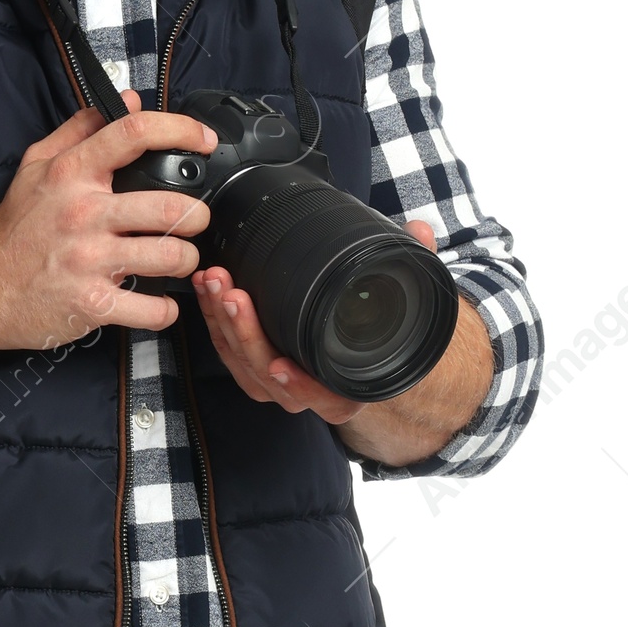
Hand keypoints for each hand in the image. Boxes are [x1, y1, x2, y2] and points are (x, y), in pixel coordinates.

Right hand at [0, 90, 217, 350]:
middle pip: (171, 206)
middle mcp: (83, 214)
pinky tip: (159, 303)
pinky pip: (153, 309)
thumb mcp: (36, 166)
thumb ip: (81, 129)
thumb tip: (127, 100)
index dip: (181, 130)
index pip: (135, 134)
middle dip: (196, 216)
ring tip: (177, 261)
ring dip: (186, 261)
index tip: (204, 140)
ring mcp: (89, 262)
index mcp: (72, 174)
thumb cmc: (15, 229)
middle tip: (193, 222)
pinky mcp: (92, 305)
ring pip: (171, 257)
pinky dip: (166, 310)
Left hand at [194, 218, 494, 464]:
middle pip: (267, 376)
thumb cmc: (383, 335)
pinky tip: (207, 289)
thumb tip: (420, 231)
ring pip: (241, 364)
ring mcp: (277, 384)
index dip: (300, 385)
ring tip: (214, 281)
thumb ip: (415, 265)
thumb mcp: (407, 303)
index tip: (281, 366)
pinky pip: (227, 351)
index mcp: (347, 390)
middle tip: (233, 294)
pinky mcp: (254, 367)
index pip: (320, 396)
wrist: (367, 354)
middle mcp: (309, 395)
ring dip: (221, 323)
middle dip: (245, 334)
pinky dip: (213, 321)